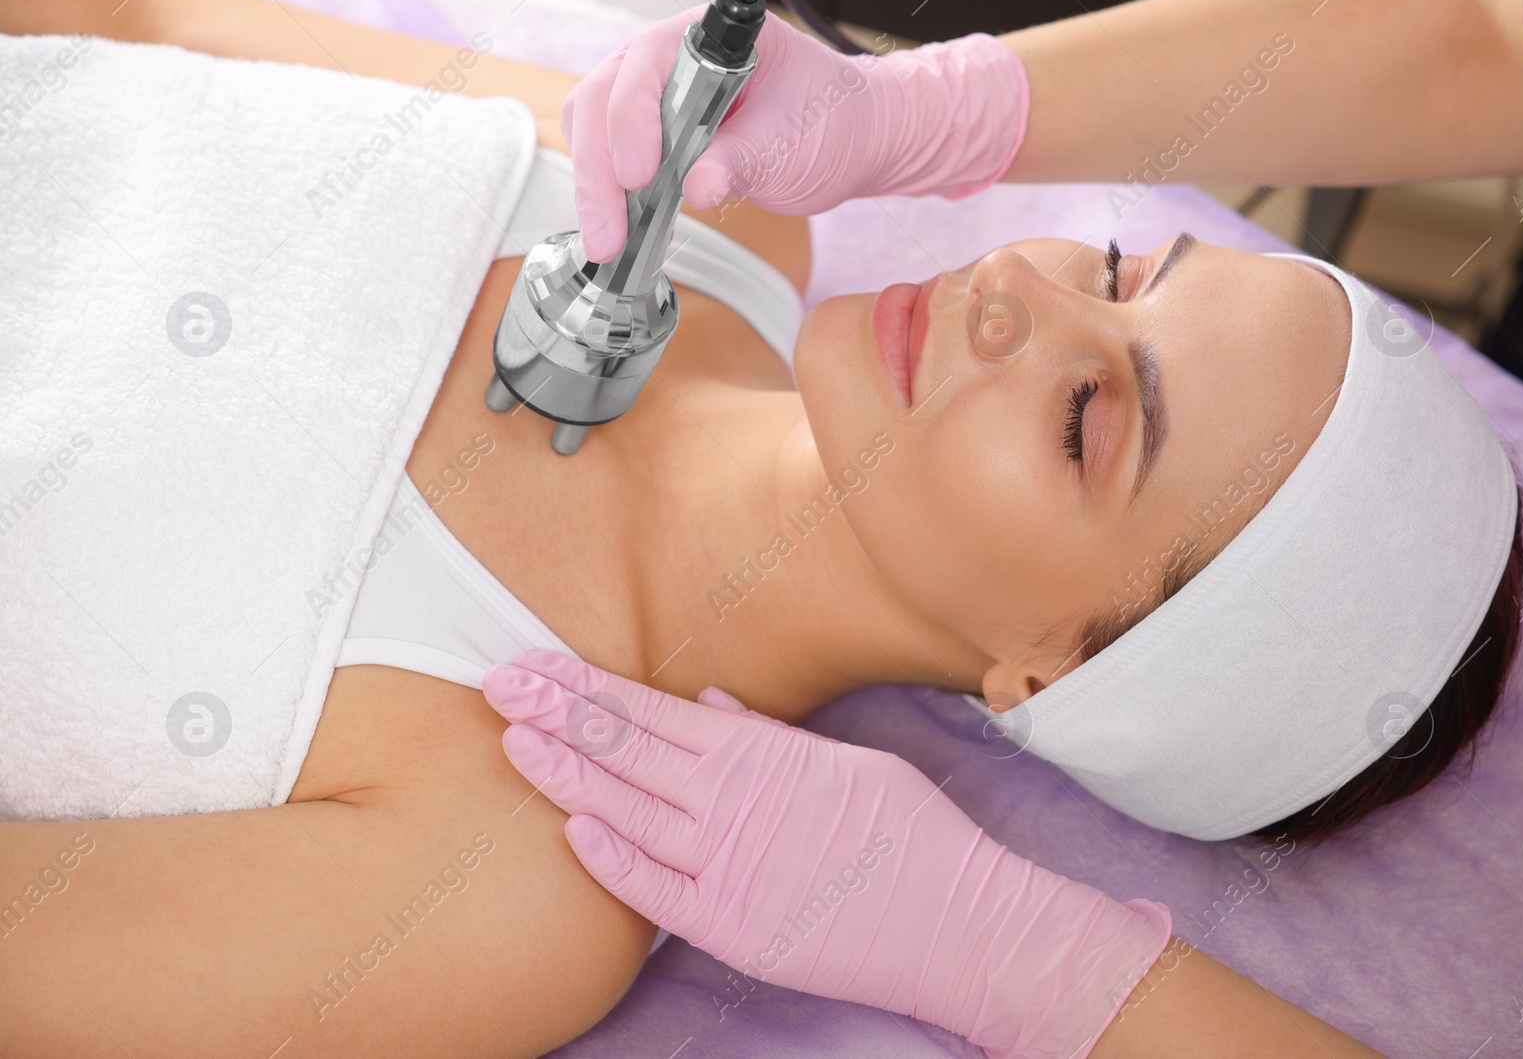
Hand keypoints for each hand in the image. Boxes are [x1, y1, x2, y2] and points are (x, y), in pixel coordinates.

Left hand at [484, 650, 1169, 1058]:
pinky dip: (612, 858)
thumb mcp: (842, 761)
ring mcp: (728, 864)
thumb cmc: (908, 833)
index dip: (583, 687)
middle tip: (499, 686)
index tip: (537, 666)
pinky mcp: (732, 927)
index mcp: (758, 753)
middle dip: (555, 714)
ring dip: (565, 773)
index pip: (648, 710)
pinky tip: (571, 829)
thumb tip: (707, 700)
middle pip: (623, 749)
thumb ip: (765, 734)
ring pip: (625, 809)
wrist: (953, 919)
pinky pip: (654, 890)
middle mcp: (733, 801)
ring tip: (513, 741)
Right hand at [563, 8, 1029, 262]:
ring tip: (608, 244)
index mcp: (711, 38)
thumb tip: (695, 187)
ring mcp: (656, 95)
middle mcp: (671, 57)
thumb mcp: (794, 142)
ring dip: (595, 189)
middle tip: (609, 233)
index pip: (647, 63)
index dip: (633, 118)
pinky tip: (622, 235)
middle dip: (600, 170)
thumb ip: (744, 159)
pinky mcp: (654, 135)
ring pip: (594, 129)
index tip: (640, 174)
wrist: (850, 137)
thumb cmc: (831, 120)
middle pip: (603, 99)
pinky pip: (612, 159)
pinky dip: (610, 198)